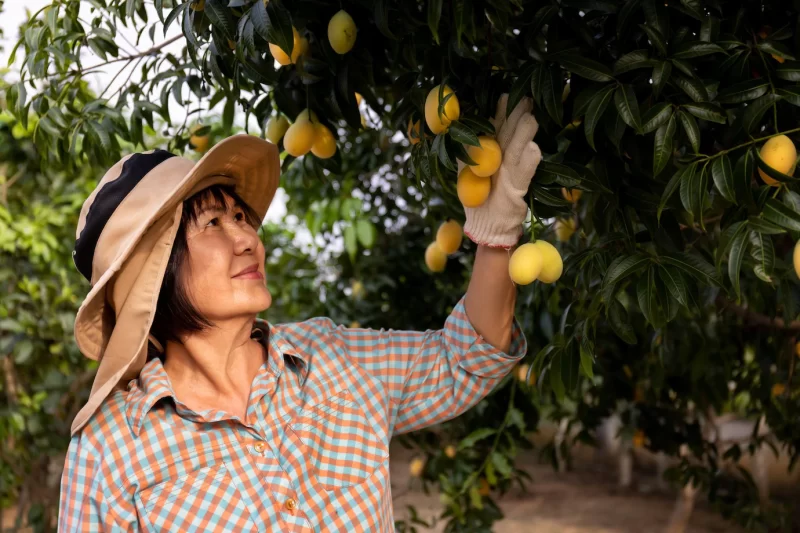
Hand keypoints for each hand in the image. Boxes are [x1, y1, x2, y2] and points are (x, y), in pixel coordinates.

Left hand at [461, 94, 541, 248]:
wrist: (485, 225)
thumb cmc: (476, 198)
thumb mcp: (465, 172)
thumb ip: (464, 152)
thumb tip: (452, 128)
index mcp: (492, 154)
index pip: (497, 129)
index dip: (501, 113)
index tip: (504, 97)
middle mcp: (504, 160)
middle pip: (511, 135)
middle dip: (517, 117)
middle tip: (525, 99)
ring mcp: (512, 173)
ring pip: (518, 150)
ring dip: (524, 135)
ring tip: (530, 119)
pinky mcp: (518, 189)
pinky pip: (523, 174)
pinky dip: (528, 162)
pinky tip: (534, 149)